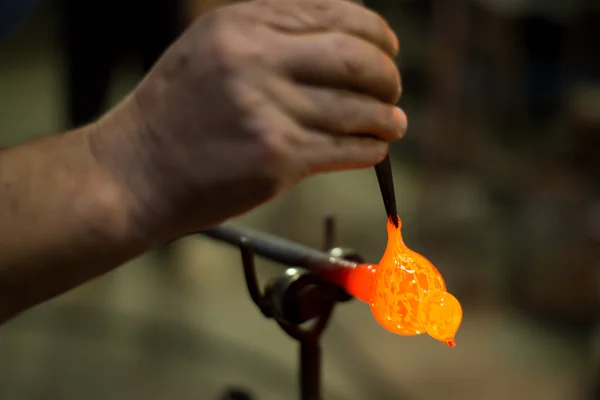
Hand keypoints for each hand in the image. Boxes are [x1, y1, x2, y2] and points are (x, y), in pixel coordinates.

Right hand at [93, 0, 406, 241]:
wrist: (135, 172)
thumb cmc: (173, 115)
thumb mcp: (210, 51)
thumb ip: (270, 39)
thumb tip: (341, 45)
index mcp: (241, 24)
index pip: (333, 15)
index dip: (374, 32)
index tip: (388, 49)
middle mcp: (256, 59)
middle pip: (355, 58)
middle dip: (387, 76)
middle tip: (394, 91)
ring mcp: (269, 110)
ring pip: (357, 109)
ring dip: (386, 118)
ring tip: (394, 125)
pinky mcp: (278, 158)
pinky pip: (345, 150)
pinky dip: (369, 150)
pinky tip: (374, 150)